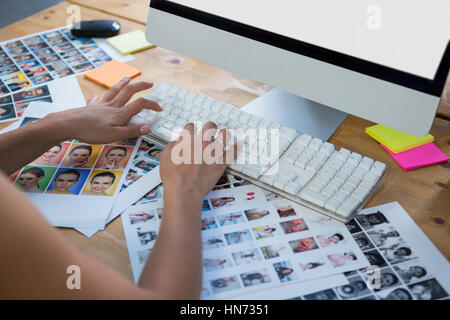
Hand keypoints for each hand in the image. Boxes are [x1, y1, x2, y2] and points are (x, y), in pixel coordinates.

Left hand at [47, 76, 161, 143]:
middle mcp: (112, 106)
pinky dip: (98, 97)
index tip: (160, 108)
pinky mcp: (90, 107)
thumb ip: (131, 131)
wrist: (68, 124)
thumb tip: (148, 127)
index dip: (152, 105)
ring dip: (123, 83)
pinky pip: (96, 99)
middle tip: (150, 83)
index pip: (140, 105)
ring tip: (128, 77)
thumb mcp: (114, 135)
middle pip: (129, 92)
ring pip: (114, 91)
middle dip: (141, 86)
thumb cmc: (91, 131)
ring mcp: (100, 105)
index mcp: (119, 114)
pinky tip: (97, 95)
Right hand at [159, 122, 239, 201]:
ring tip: (224, 134)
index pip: (190, 127)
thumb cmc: (173, 176)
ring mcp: (213, 152)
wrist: (184, 190)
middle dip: (209, 127)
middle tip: (209, 130)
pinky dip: (236, 148)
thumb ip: (172, 146)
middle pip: (210, 126)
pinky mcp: (221, 163)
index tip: (191, 131)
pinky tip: (239, 144)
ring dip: (224, 134)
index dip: (190, 129)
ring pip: (224, 136)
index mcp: (187, 140)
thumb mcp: (165, 157)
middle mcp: (202, 143)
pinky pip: (232, 153)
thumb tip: (176, 143)